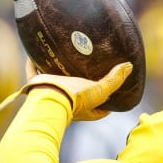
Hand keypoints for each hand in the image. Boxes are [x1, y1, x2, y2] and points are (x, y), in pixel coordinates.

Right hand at [0, 60, 132, 120]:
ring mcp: (51, 94)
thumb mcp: (101, 90)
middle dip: (81, 83)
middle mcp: (69, 103)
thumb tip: (129, 66)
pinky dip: (33, 63)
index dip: (108, 100)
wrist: (50, 99)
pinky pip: (32, 71)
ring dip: (57, 71)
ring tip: (64, 57)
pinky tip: (35, 52)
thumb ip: (115, 79)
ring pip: (55, 81)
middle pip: (77, 93)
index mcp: (86, 109)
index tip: (113, 90)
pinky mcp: (37, 85)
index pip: (101, 108)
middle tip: (88, 69)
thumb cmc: (77, 100)